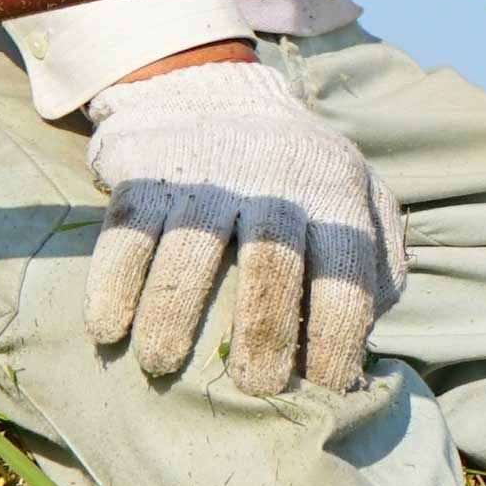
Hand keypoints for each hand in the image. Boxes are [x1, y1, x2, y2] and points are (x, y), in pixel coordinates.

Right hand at [83, 58, 404, 393]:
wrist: (215, 94)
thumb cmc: (297, 172)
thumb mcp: (357, 193)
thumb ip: (379, 255)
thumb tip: (375, 329)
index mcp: (334, 195)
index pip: (346, 278)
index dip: (337, 341)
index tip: (323, 391)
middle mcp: (274, 183)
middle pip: (271, 269)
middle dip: (263, 339)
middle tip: (251, 390)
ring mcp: (208, 177)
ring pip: (190, 255)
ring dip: (173, 320)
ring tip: (163, 366)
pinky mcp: (148, 174)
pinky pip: (127, 235)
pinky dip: (113, 286)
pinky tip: (106, 331)